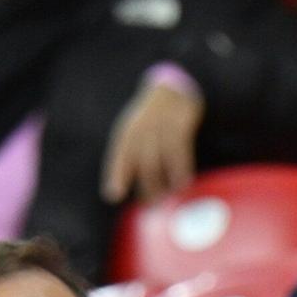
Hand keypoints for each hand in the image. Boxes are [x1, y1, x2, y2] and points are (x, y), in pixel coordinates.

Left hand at [101, 78, 203, 203]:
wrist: (173, 90)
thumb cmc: (150, 120)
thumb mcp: (134, 132)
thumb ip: (128, 159)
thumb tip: (115, 193)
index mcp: (129, 132)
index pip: (120, 155)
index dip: (117, 175)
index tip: (113, 195)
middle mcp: (143, 129)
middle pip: (142, 162)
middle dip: (146, 186)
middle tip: (151, 205)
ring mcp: (162, 128)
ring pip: (160, 159)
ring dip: (163, 182)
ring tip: (166, 197)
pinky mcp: (180, 126)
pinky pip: (180, 152)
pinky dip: (181, 170)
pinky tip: (182, 183)